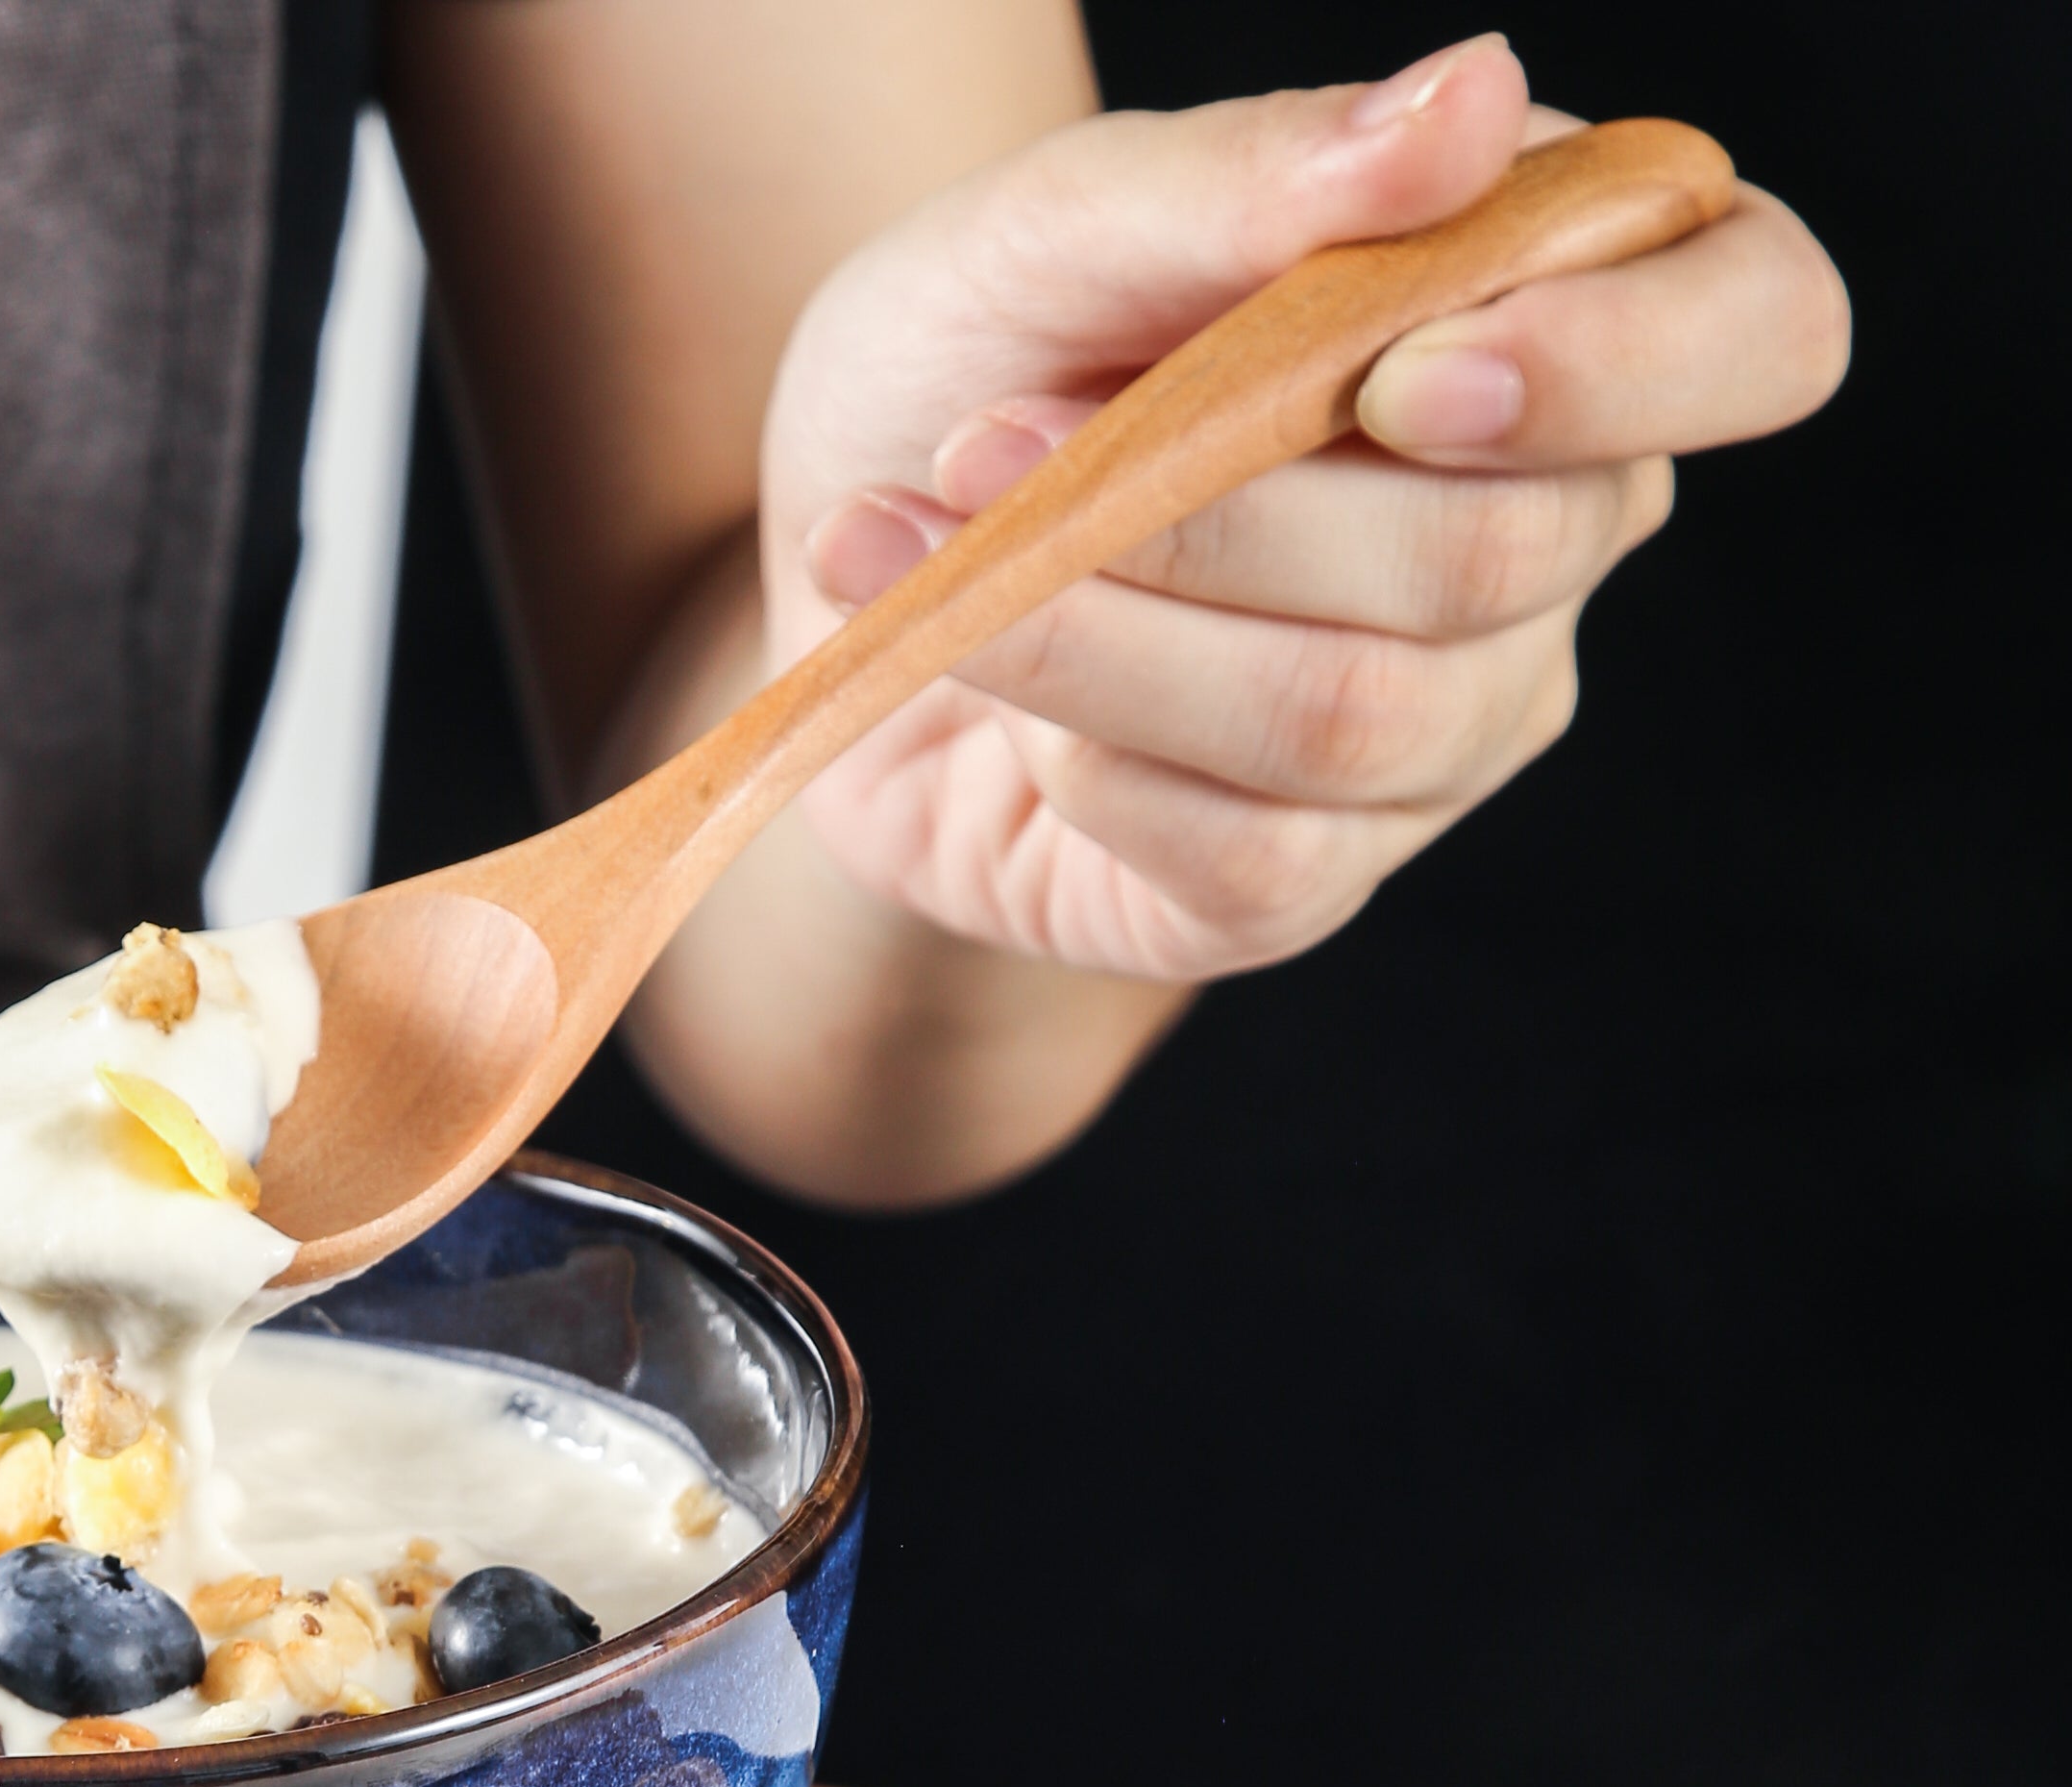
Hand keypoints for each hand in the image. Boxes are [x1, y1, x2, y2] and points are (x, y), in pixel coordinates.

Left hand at [759, 37, 1849, 980]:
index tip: (1402, 367)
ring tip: (927, 544)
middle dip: (1214, 504)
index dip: (1625, 363)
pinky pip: (1251, 857)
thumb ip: (1255, 174)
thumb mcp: (1054, 231)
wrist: (823, 565)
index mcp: (1556, 322)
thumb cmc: (974, 366)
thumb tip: (1477, 102)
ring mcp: (1439, 737)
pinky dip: (1082, 756)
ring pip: (1349, 715)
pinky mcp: (1295, 887)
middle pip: (1496, 549)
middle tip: (986, 441)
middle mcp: (1547, 543)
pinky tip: (978, 685)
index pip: (1759, 329)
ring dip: (1102, 633)